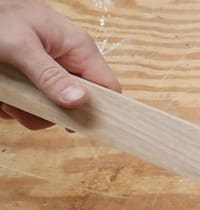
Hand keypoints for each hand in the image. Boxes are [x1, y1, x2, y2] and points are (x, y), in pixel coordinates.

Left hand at [0, 0, 120, 129]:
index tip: (76, 125)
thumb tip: (80, 101)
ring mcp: (53, 70)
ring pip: (53, 107)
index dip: (99, 110)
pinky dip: (17, 104)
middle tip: (20, 108)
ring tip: (6, 99)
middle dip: (47, 113)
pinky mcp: (37, 76)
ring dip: (27, 110)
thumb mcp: (23, 47)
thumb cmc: (1, 15)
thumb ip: (50, 76)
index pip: (108, 88)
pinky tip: (5, 95)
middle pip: (76, 104)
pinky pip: (35, 101)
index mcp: (79, 49)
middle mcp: (70, 62)